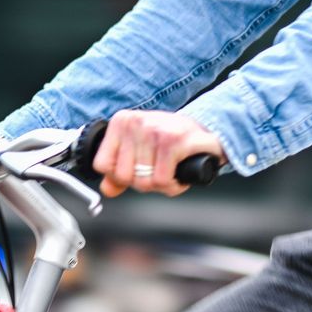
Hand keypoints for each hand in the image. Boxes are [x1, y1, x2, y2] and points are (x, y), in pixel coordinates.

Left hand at [92, 110, 225, 198]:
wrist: (208, 132)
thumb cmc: (173, 140)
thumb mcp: (141, 151)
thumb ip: (119, 170)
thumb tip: (107, 189)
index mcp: (122, 122)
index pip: (102, 165)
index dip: (121, 177)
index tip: (138, 169)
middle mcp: (135, 122)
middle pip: (124, 176)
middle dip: (143, 182)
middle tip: (159, 171)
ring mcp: (154, 130)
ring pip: (143, 181)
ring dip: (161, 185)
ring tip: (171, 171)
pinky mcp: (173, 141)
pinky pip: (162, 181)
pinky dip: (173, 186)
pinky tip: (178, 175)